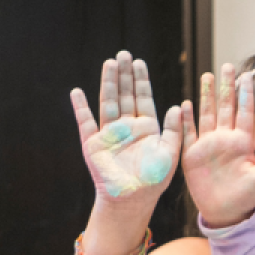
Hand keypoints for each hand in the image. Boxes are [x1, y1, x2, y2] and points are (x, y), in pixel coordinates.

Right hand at [71, 51, 181, 206]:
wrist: (134, 200)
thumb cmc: (155, 180)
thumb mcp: (171, 153)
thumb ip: (174, 130)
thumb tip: (178, 106)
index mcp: (147, 127)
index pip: (143, 98)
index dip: (141, 80)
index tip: (140, 62)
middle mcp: (128, 126)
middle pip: (125, 95)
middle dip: (124, 75)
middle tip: (124, 54)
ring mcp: (110, 133)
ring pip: (108, 102)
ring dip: (108, 83)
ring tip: (109, 64)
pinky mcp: (93, 144)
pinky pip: (86, 122)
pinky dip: (81, 108)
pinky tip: (77, 92)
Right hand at [181, 64, 254, 227]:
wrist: (226, 214)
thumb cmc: (247, 198)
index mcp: (242, 143)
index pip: (244, 112)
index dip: (245, 94)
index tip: (248, 75)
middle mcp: (225, 140)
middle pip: (225, 107)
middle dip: (226, 87)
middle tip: (226, 66)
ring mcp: (207, 146)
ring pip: (206, 114)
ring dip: (206, 96)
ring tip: (207, 76)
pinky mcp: (192, 156)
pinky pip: (187, 134)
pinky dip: (186, 120)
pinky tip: (184, 104)